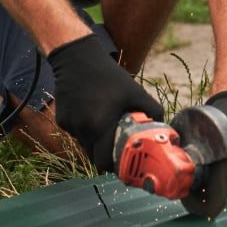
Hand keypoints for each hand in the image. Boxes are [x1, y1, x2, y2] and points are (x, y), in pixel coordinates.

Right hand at [45, 31, 163, 170]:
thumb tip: (164, 127)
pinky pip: (76, 132)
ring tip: (105, 123)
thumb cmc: (109, 76)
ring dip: (95, 141)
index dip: (113, 166)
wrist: (77, 59)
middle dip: (105, 155)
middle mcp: (82, 129)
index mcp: (100, 126)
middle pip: (93, 156)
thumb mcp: (136, 92)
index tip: (122, 164)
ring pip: (84, 144)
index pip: (103, 162)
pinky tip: (91, 112)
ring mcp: (69, 125)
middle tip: (117, 147)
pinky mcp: (62, 120)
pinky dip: (85, 129)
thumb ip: (153, 111)